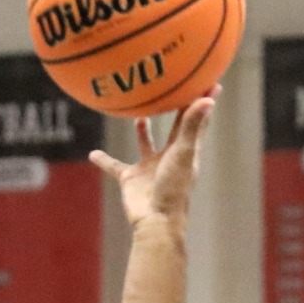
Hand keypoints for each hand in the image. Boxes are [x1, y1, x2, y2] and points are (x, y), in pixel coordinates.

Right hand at [91, 95, 216, 229]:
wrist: (155, 222)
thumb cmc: (174, 189)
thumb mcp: (183, 153)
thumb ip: (191, 125)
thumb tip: (208, 98)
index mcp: (184, 150)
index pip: (195, 120)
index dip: (203, 101)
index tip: (210, 81)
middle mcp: (168, 157)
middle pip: (174, 128)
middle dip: (175, 110)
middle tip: (173, 89)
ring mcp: (149, 168)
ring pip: (146, 145)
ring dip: (143, 132)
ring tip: (140, 116)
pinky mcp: (131, 179)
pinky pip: (115, 167)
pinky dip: (104, 161)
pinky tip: (93, 154)